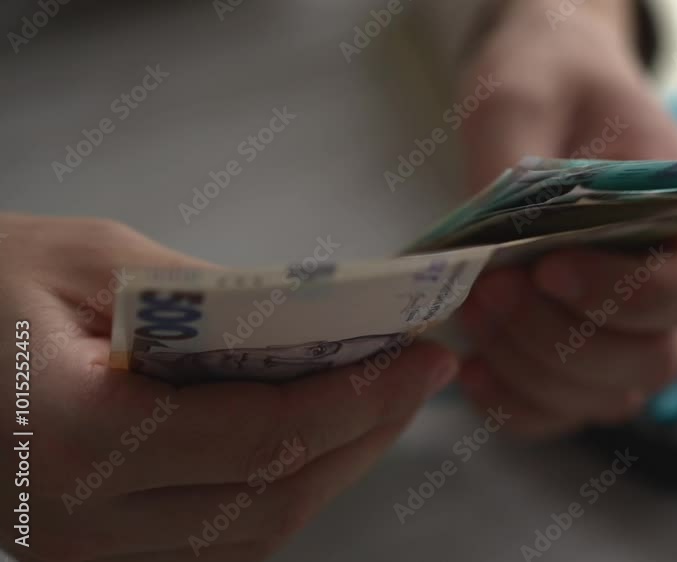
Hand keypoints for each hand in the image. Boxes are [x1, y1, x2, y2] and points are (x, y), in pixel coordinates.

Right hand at [0, 214, 457, 560]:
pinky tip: (308, 447)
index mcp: (81, 436)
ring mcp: (81, 552)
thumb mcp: (90, 258)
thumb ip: (208, 298)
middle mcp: (81, 520)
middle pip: (271, 499)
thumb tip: (316, 324)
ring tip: (379, 408)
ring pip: (248, 536)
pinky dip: (275, 497)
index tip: (424, 358)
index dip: (361, 400)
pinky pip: (209, 546)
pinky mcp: (85, 553)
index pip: (264, 435)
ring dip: (329, 473)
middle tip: (419, 378)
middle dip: (364, 437)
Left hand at [455, 0, 676, 437]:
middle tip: (495, 288)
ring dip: (533, 371)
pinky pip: (561, 410)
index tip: (552, 265)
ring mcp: (622, 330)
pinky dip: (518, 404)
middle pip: (650, 361)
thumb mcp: (526, 96)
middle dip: (562, 340)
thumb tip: (487, 244)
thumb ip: (516, 160)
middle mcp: (667, 291)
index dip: (630, 296)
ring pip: (606, 396)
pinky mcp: (572, 353)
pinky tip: (473, 367)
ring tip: (475, 312)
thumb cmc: (553, 86)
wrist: (547, 95)